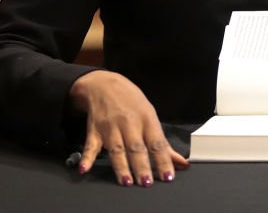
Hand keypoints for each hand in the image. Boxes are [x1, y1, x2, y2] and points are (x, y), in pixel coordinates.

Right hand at [68, 70, 188, 186]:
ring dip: (121, 166)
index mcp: (147, 119)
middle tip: (146, 183)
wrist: (104, 85)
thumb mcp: (150, 117)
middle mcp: (129, 123)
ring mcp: (110, 127)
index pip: (157, 143)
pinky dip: (87, 158)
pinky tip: (85, 169)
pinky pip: (90, 146)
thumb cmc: (131, 103)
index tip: (168, 176)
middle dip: (142, 166)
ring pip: (116, 149)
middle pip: (136, 148)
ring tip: (126, 181)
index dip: (163, 160)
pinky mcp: (94, 131)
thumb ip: (163, 143)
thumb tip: (182, 163)